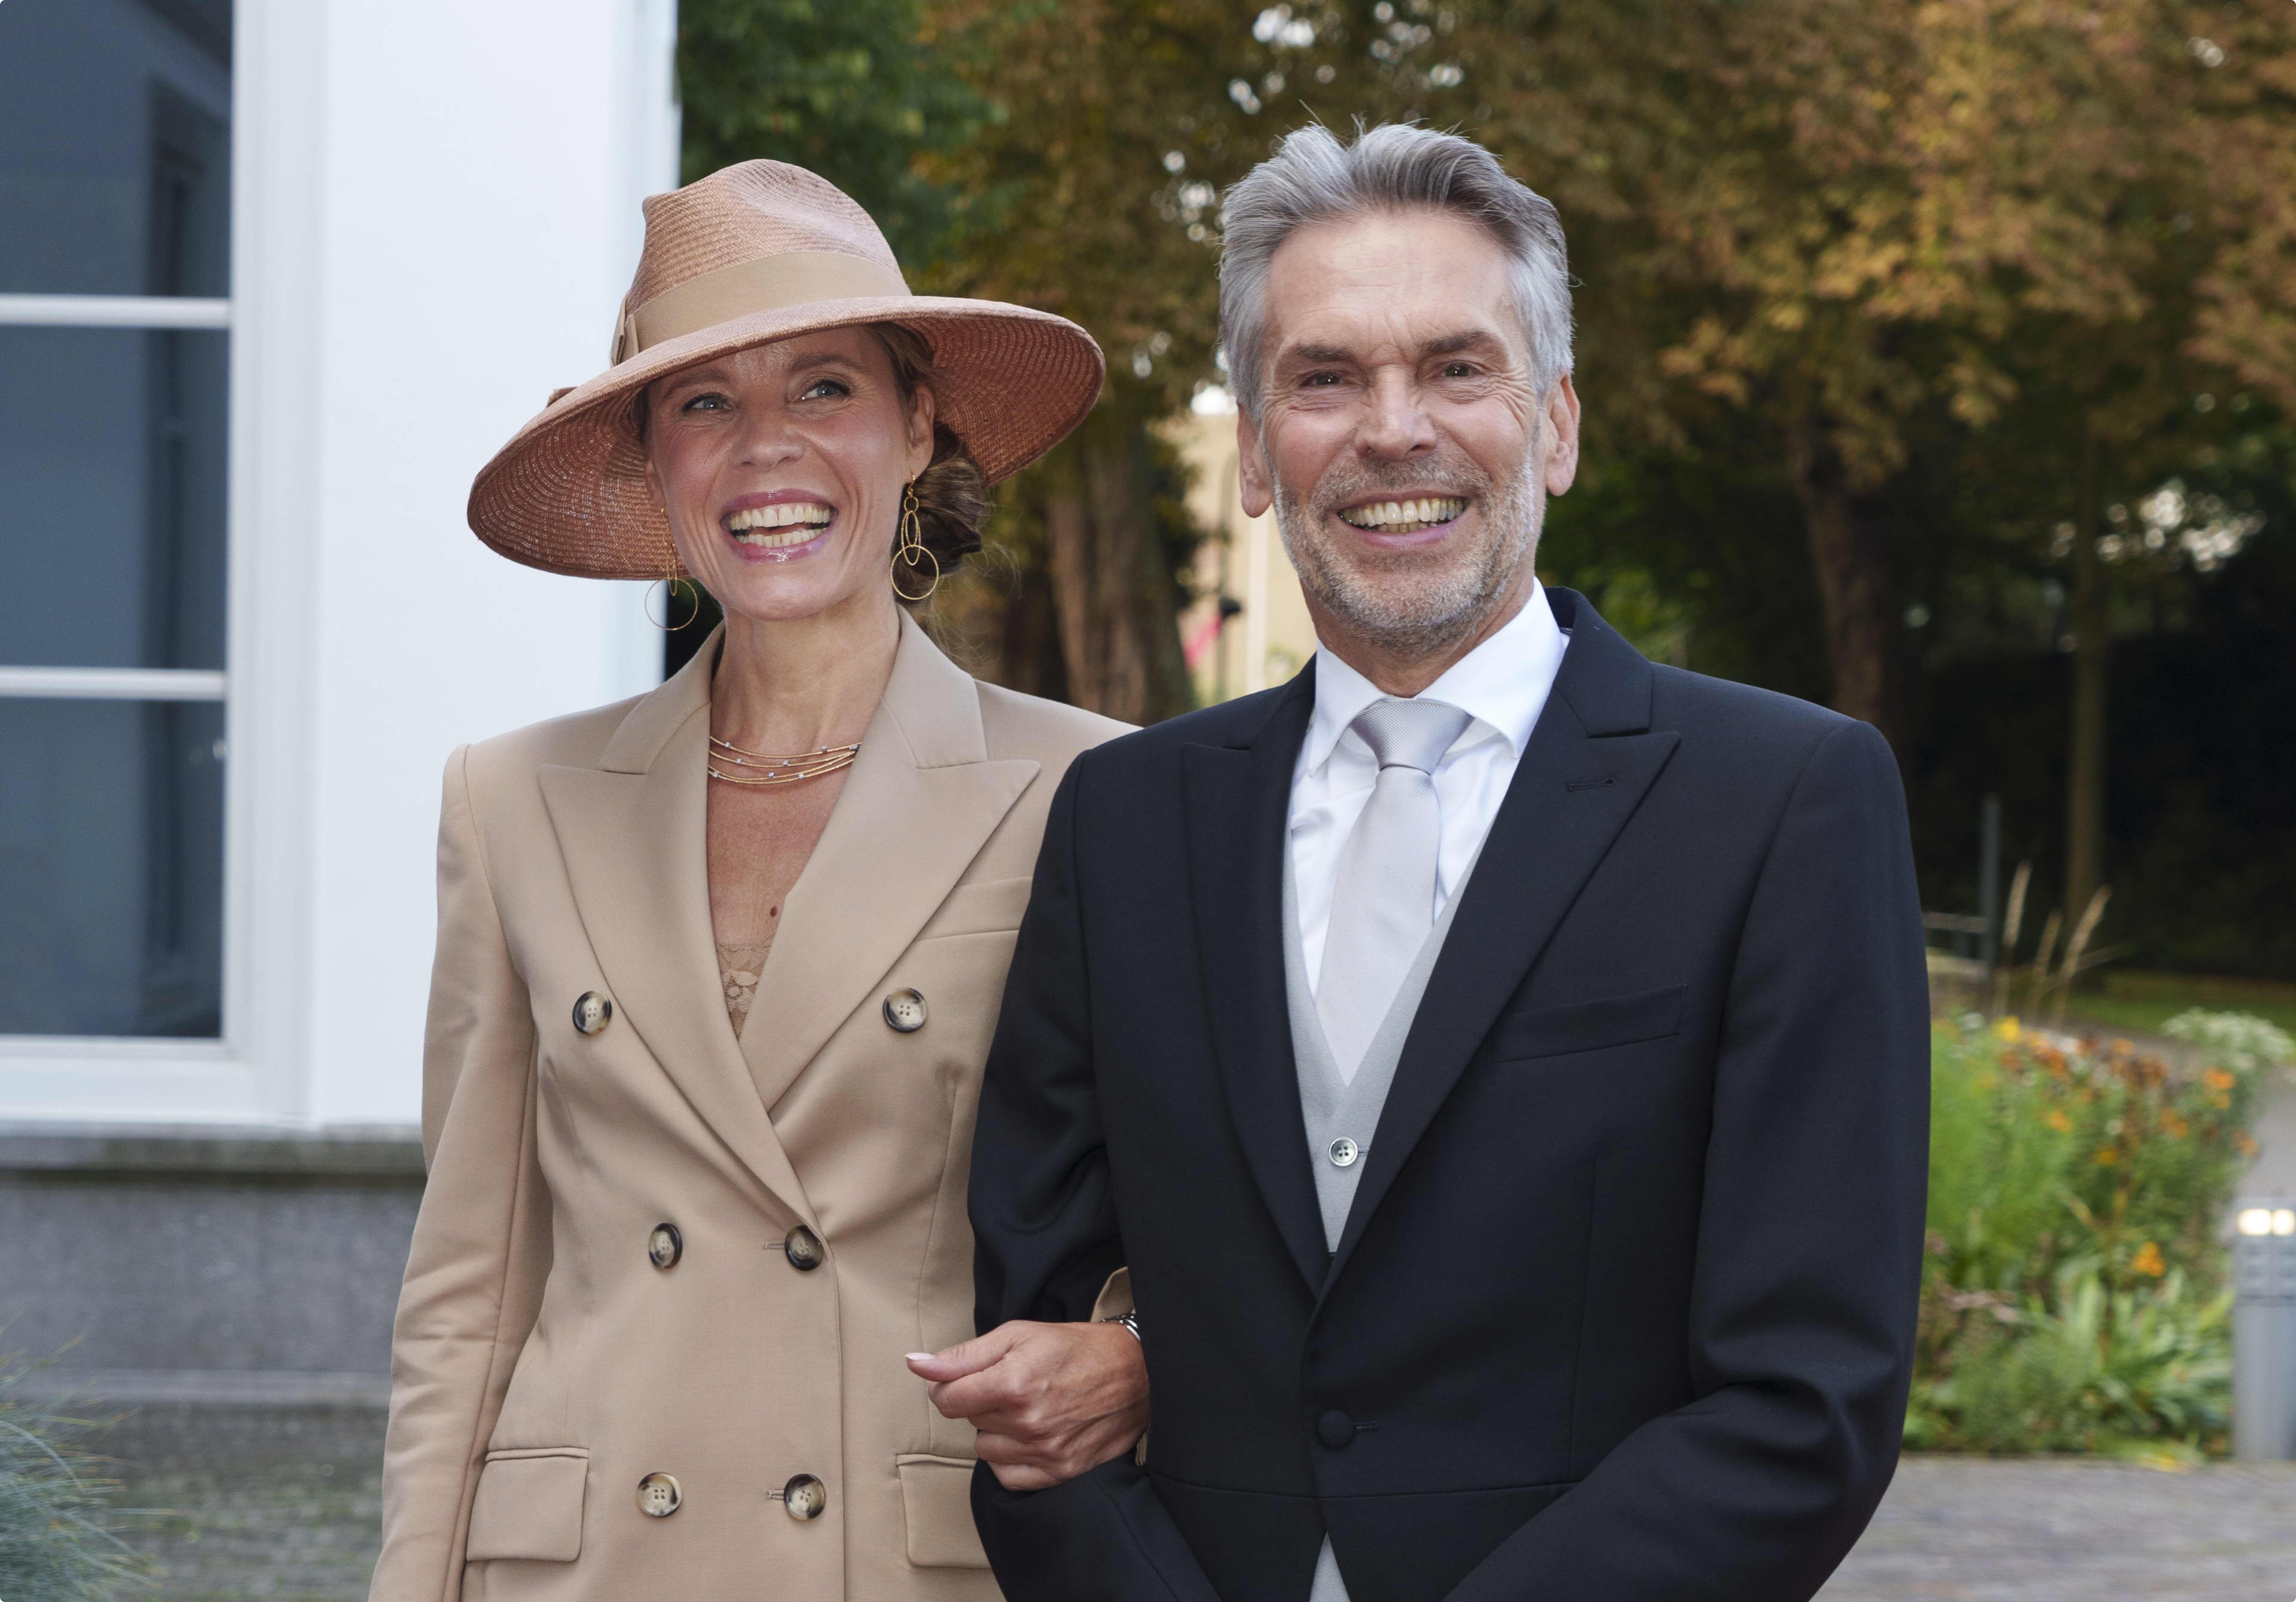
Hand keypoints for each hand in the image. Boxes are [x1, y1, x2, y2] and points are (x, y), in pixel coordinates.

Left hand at [907, 1320, 1148, 1490]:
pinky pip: (1006, 1476)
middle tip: (1014, 1384)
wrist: (1135, 1373)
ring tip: (1028, 1408)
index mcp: (1013, 1382)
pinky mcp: (1059, 1473)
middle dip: (982, 1402)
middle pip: (969, 1422)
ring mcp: (1044, 1452)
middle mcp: (1026, 1422)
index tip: (969, 1378)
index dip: (951, 1386)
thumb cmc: (1074, 1348)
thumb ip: (962, 1355)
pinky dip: (1012, 1458)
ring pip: (985, 1449)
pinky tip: (1032, 1435)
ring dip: (998, 1431)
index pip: (947, 1400)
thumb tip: (915, 1365)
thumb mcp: (1017, 1334)